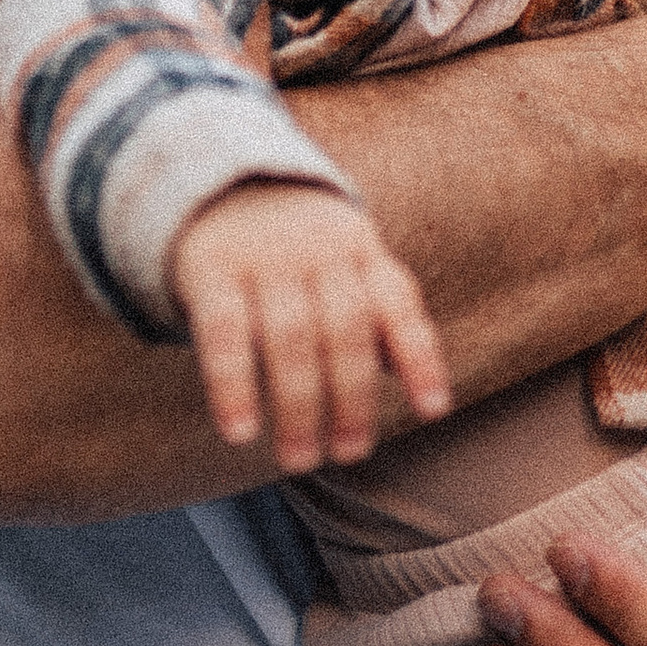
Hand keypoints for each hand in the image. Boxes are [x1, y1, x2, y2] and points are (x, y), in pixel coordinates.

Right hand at [167, 181, 450, 474]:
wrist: (220, 185)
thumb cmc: (301, 256)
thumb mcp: (348, 269)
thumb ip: (381, 324)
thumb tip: (426, 398)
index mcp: (362, 250)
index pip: (399, 305)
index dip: (420, 357)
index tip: (433, 410)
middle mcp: (320, 249)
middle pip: (345, 328)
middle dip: (352, 399)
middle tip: (349, 454)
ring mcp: (265, 255)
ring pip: (290, 336)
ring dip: (298, 405)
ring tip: (299, 460)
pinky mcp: (212, 268)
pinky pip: (224, 332)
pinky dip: (233, 385)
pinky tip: (240, 432)